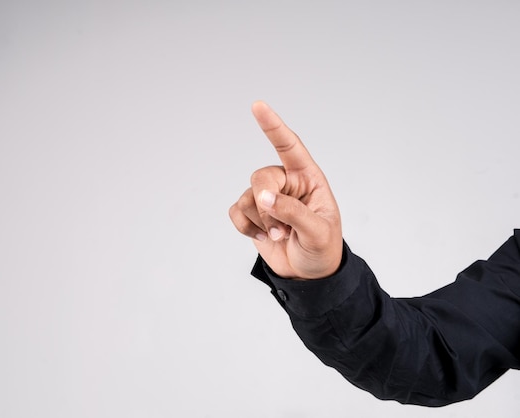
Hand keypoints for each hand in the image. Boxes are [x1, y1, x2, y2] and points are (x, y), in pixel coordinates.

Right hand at [229, 101, 342, 278]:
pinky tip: (263, 237)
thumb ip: (293, 212)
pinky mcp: (252, 214)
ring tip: (280, 236)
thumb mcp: (317, 232)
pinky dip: (245, 227)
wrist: (308, 274)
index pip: (290, 146)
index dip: (273, 126)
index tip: (258, 106)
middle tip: (279, 228)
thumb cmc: (322, 248)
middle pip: (261, 177)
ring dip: (260, 222)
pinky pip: (236, 211)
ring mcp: (267, 198)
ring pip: (247, 197)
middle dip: (265, 204)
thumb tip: (264, 198)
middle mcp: (286, 183)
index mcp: (308, 178)